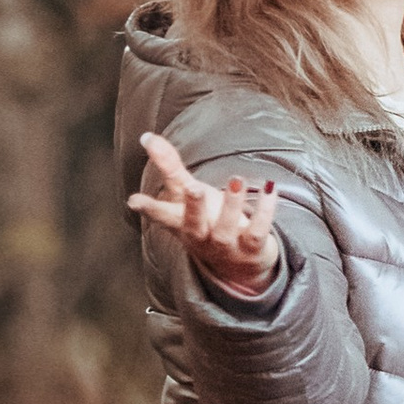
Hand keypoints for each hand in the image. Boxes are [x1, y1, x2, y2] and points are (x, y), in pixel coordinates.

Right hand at [129, 130, 282, 297]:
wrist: (236, 267)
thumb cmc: (206, 221)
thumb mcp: (185, 195)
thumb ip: (169, 166)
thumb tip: (147, 136)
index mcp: (181, 222)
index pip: (162, 215)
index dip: (149, 208)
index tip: (134, 201)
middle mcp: (201, 236)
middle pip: (194, 224)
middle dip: (193, 207)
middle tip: (193, 188)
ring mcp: (226, 244)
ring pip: (226, 228)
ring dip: (231, 205)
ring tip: (236, 179)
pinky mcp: (251, 247)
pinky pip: (258, 229)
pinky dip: (265, 210)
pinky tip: (269, 188)